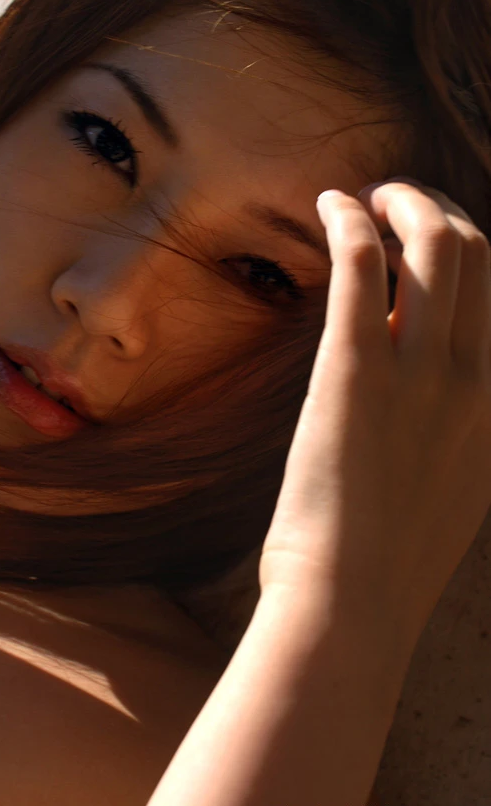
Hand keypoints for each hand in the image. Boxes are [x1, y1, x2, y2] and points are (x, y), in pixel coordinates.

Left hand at [258, 177, 490, 654]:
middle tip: (393, 203)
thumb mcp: (458, 482)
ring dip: (401, 201)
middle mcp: (479, 379)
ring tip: (366, 198)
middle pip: (480, 251)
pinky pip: (363, 265)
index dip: (471, 245)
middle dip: (438, 208)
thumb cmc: (389, 556)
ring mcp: (421, 373)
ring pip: (435, 243)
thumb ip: (462, 421)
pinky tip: (328, 205)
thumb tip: (444, 373)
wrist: (351, 607)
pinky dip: (349, 220)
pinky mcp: (355, 371)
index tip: (432, 235)